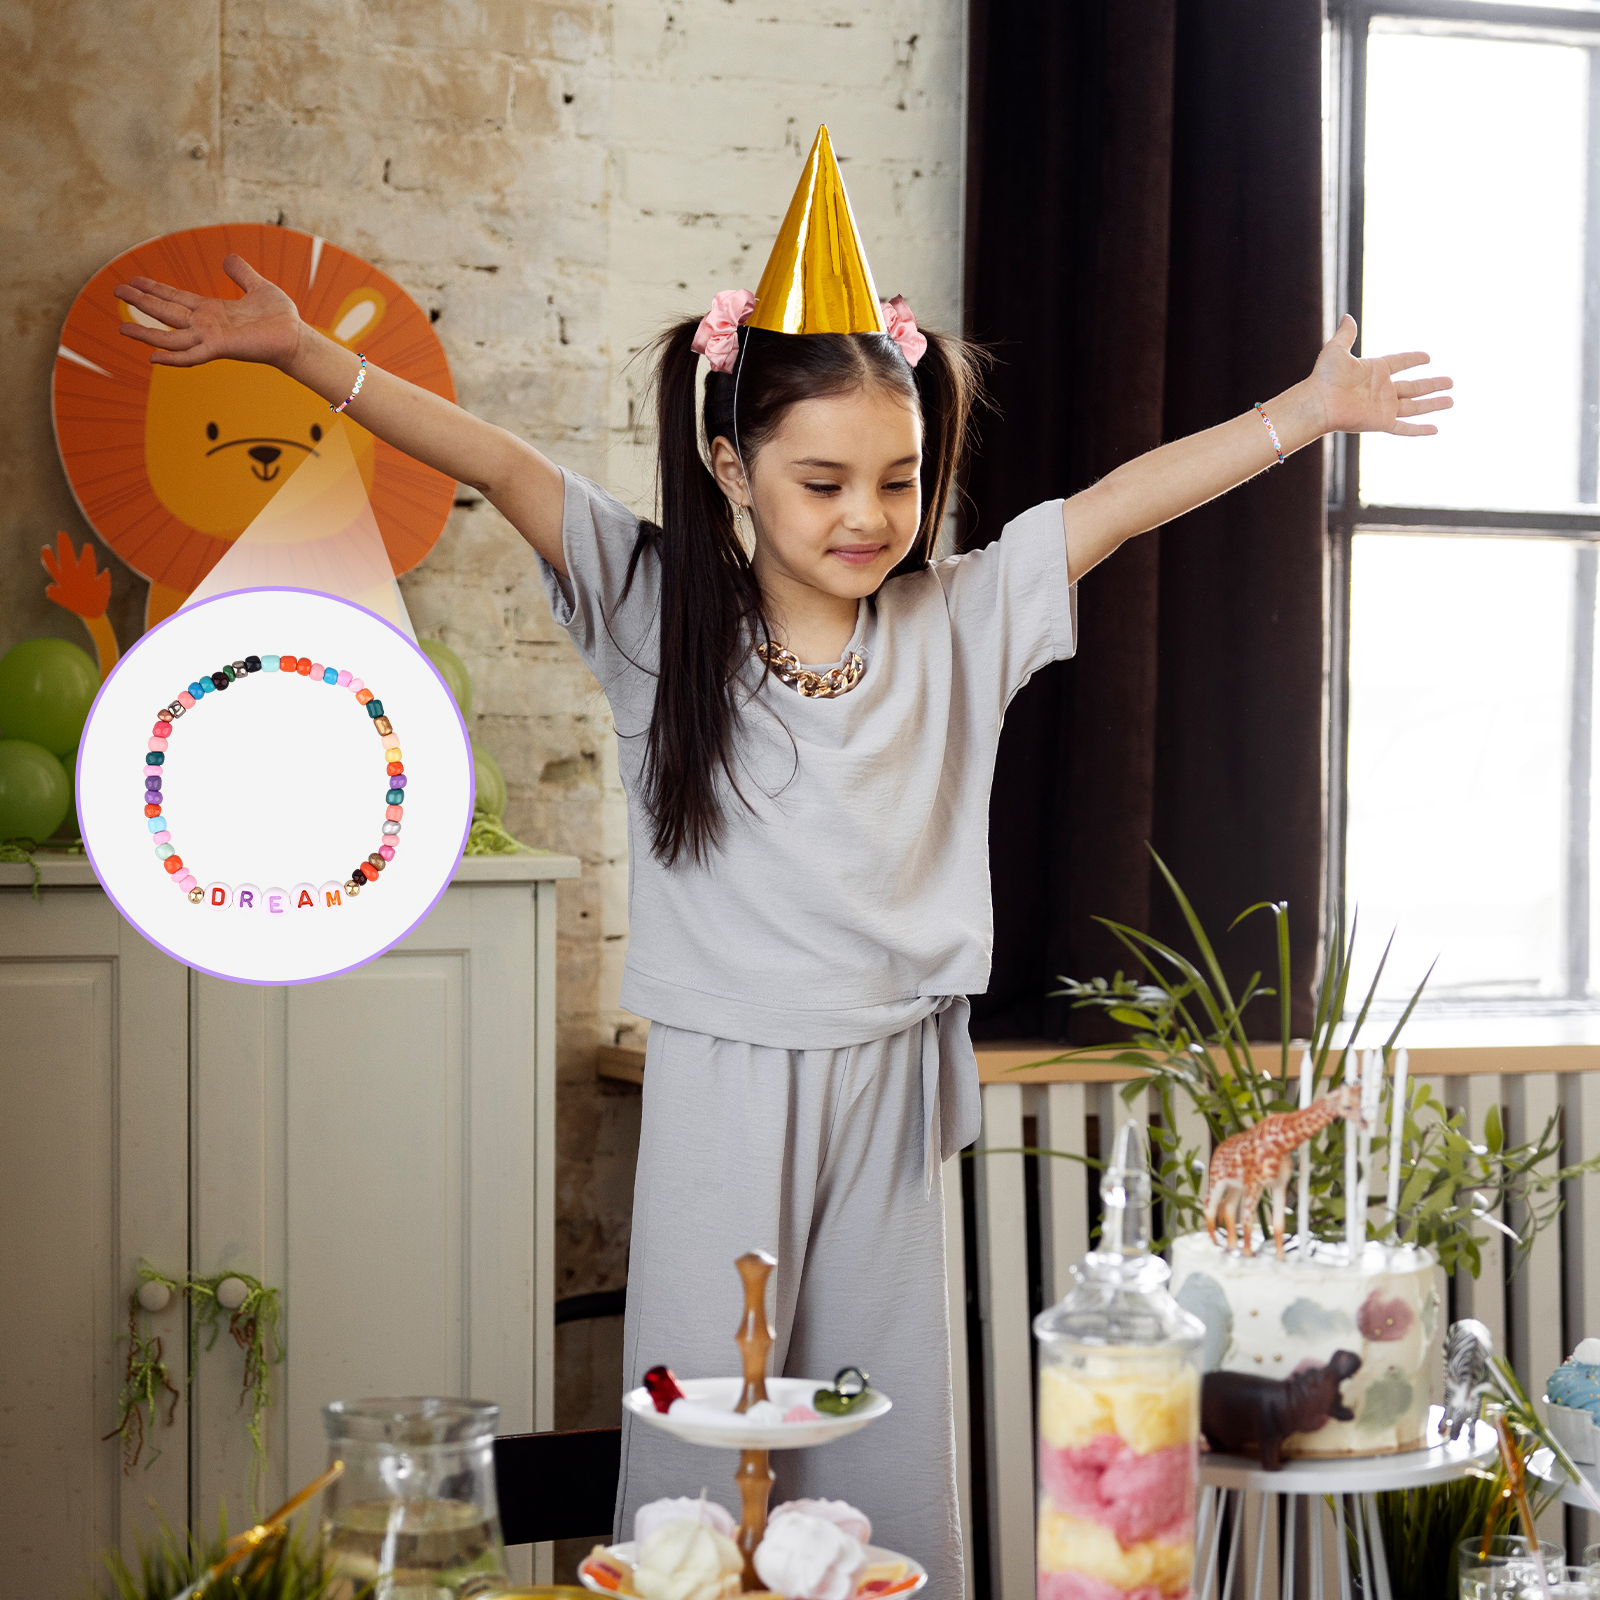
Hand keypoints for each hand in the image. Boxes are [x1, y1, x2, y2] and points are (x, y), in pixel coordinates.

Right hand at [113, 254, 301, 369]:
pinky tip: (152, 358)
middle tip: (115, 291)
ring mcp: (211, 338)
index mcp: (211, 310)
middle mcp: (206, 324)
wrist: (296, 337)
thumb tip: (228, 257)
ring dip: (146, 332)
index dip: (154, 289)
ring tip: (122, 327)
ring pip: (171, 336)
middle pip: (166, 312)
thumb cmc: (280, 317)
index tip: (132, 280)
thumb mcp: (258, 286)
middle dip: (141, 301)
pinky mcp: (221, 348)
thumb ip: (241, 272)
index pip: (175, 298)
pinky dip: (173, 358)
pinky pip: (192, 355)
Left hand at [1311, 313, 1452, 435]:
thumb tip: (1347, 316)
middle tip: (1451, 382)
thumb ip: (1346, 334)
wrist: (1317, 402)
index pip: (1400, 362)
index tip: (1428, 357)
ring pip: (1415, 406)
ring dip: (1434, 404)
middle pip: (1414, 386)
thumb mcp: (1336, 350)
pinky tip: (1435, 429)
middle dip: (1433, 385)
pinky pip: (1405, 428)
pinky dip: (1420, 430)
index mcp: (1375, 370)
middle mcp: (1382, 390)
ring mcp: (1383, 407)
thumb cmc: (1324, 377)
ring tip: (1452, 400)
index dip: (1414, 359)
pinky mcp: (1381, 422)